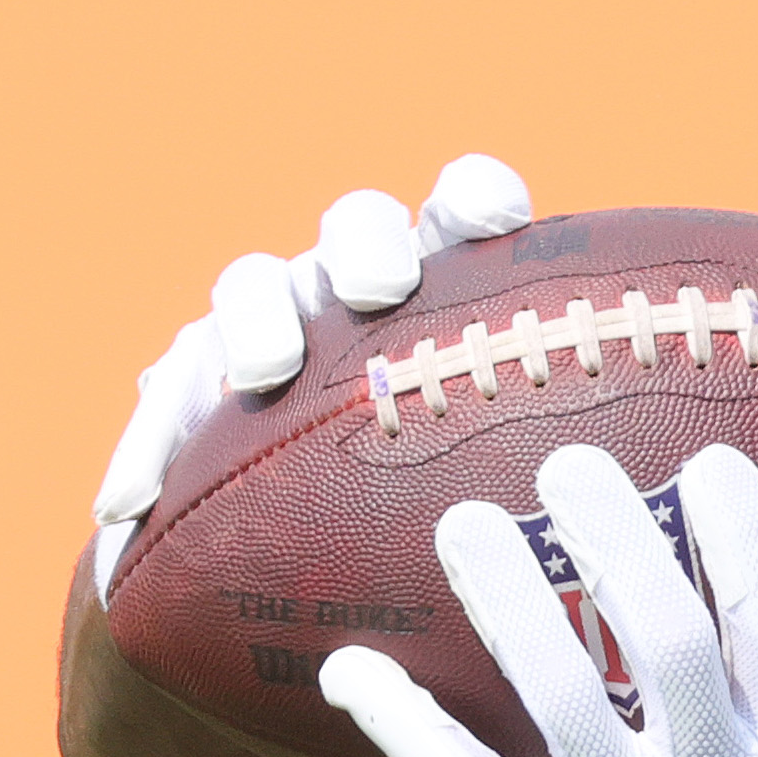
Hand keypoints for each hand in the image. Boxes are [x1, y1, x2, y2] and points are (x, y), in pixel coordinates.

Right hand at [89, 155, 533, 590]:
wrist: (332, 557)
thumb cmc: (467, 522)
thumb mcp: (512, 498)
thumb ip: (542, 468)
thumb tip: (627, 526)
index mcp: (451, 289)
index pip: (468, 206)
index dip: (477, 198)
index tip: (493, 217)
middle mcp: (357, 286)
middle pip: (358, 227)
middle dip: (367, 245)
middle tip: (382, 288)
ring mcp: (274, 318)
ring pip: (255, 283)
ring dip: (260, 317)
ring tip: (264, 372)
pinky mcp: (196, 371)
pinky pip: (167, 392)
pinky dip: (151, 444)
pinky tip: (131, 500)